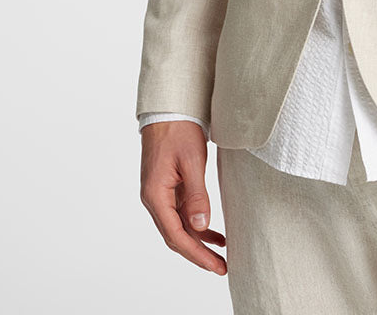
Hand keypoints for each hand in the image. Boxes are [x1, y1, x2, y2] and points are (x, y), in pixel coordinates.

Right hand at [140, 120, 226, 274]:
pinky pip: (182, 213)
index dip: (196, 254)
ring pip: (179, 226)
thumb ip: (196, 195)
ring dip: (199, 241)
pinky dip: (198, 224)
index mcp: (155, 195)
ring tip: (222, 254)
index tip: (215, 266)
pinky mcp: (169, 187)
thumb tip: (200, 226)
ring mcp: (161, 194)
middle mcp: (154, 198)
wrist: (169, 109)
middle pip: (176, 235)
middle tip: (221, 267)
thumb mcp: (192, 161)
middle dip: (198, 254)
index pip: (175, 234)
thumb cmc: (178, 130)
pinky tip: (214, 233)